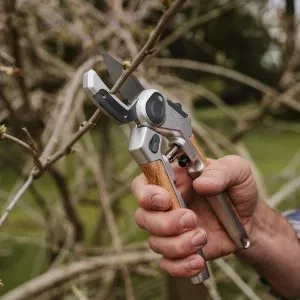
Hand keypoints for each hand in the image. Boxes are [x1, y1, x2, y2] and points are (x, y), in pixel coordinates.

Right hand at [132, 155, 258, 277]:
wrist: (250, 219)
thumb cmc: (237, 189)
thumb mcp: (236, 170)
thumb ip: (220, 172)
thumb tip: (201, 185)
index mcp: (173, 180)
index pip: (143, 184)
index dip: (146, 193)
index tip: (165, 200)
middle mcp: (166, 205)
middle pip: (143, 216)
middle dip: (165, 222)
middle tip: (192, 219)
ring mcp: (171, 229)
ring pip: (154, 242)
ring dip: (177, 244)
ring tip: (203, 237)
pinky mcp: (181, 249)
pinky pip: (167, 263)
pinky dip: (180, 266)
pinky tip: (198, 260)